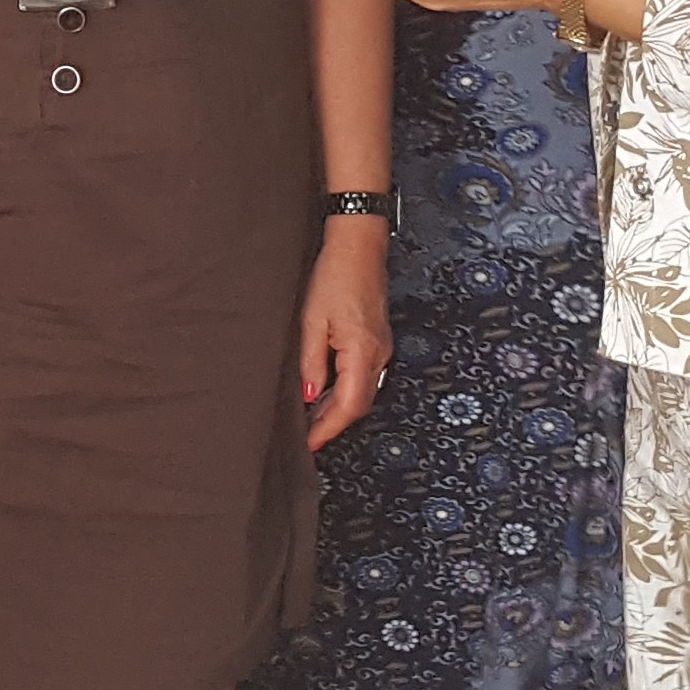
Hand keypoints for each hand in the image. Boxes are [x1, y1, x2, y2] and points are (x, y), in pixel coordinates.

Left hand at [298, 222, 393, 449]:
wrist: (359, 245)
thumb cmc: (335, 275)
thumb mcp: (312, 320)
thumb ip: (311, 362)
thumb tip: (311, 396)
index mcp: (363, 352)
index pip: (349, 405)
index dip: (329, 428)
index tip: (311, 444)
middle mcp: (379, 354)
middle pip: (359, 403)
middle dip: (334, 423)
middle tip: (307, 436)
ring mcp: (381, 347)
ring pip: (363, 390)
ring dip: (340, 406)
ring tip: (312, 418)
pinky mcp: (378, 339)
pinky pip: (364, 375)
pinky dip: (346, 389)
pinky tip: (327, 390)